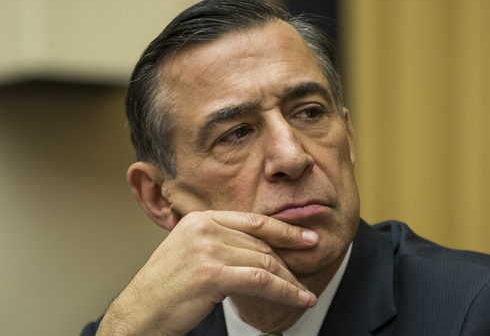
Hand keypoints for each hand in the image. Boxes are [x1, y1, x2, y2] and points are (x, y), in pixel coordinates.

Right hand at [96, 211, 317, 335]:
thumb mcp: (191, 253)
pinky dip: (284, 291)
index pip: (253, 220)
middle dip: (289, 262)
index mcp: (201, 218)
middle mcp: (204, 228)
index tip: (307, 238)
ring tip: (305, 294)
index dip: (284, 229)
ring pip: (264, 262)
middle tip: (307, 275)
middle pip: (261, 243)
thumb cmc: (165, 289)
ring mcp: (207, 249)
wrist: (139, 313)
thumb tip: (257, 248)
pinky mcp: (211, 274)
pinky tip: (297, 299)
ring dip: (289, 281)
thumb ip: (220, 242)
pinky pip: (260, 280)